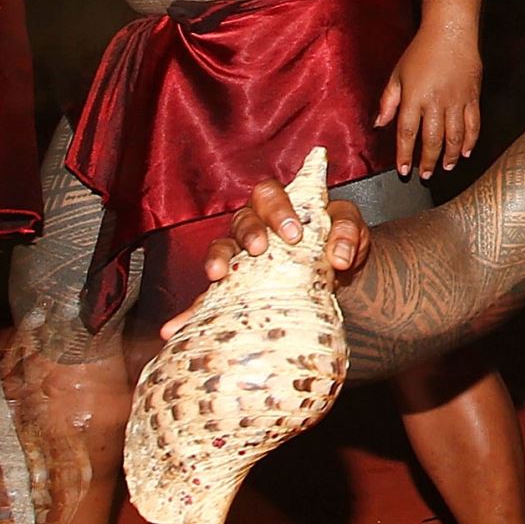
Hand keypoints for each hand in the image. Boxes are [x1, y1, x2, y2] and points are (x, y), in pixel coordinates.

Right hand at [165, 178, 370, 338]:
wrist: (337, 283)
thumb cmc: (339, 246)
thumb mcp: (350, 234)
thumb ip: (348, 233)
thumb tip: (337, 257)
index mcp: (281, 208)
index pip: (268, 195)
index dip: (277, 209)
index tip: (292, 232)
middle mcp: (255, 229)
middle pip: (242, 219)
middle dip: (250, 232)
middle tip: (261, 248)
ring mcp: (240, 259)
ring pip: (221, 249)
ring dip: (217, 259)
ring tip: (218, 276)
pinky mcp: (232, 291)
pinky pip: (206, 298)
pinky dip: (189, 312)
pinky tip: (174, 328)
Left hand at [376, 22, 482, 176]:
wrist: (451, 31)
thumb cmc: (421, 51)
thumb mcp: (397, 74)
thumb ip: (388, 101)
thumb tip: (379, 124)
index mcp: (414, 97)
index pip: (407, 133)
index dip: (405, 154)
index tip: (403, 169)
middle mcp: (436, 101)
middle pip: (432, 139)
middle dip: (428, 161)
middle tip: (426, 175)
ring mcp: (457, 100)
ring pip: (454, 136)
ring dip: (449, 155)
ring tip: (445, 167)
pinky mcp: (473, 96)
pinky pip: (473, 124)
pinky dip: (470, 141)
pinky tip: (465, 152)